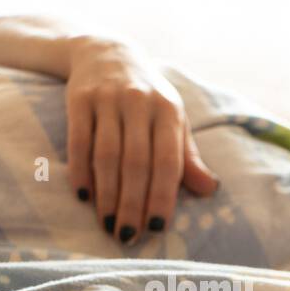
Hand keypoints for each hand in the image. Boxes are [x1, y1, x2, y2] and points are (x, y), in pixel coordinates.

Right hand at [65, 37, 217, 243]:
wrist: (107, 53)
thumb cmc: (150, 100)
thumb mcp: (175, 122)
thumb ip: (189, 158)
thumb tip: (210, 190)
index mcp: (169, 113)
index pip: (168, 163)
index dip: (162, 197)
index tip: (156, 228)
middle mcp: (140, 104)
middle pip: (136, 164)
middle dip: (132, 204)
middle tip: (128, 237)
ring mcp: (108, 100)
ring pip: (107, 155)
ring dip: (107, 194)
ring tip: (108, 224)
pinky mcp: (79, 98)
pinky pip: (78, 140)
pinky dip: (81, 170)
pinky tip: (84, 196)